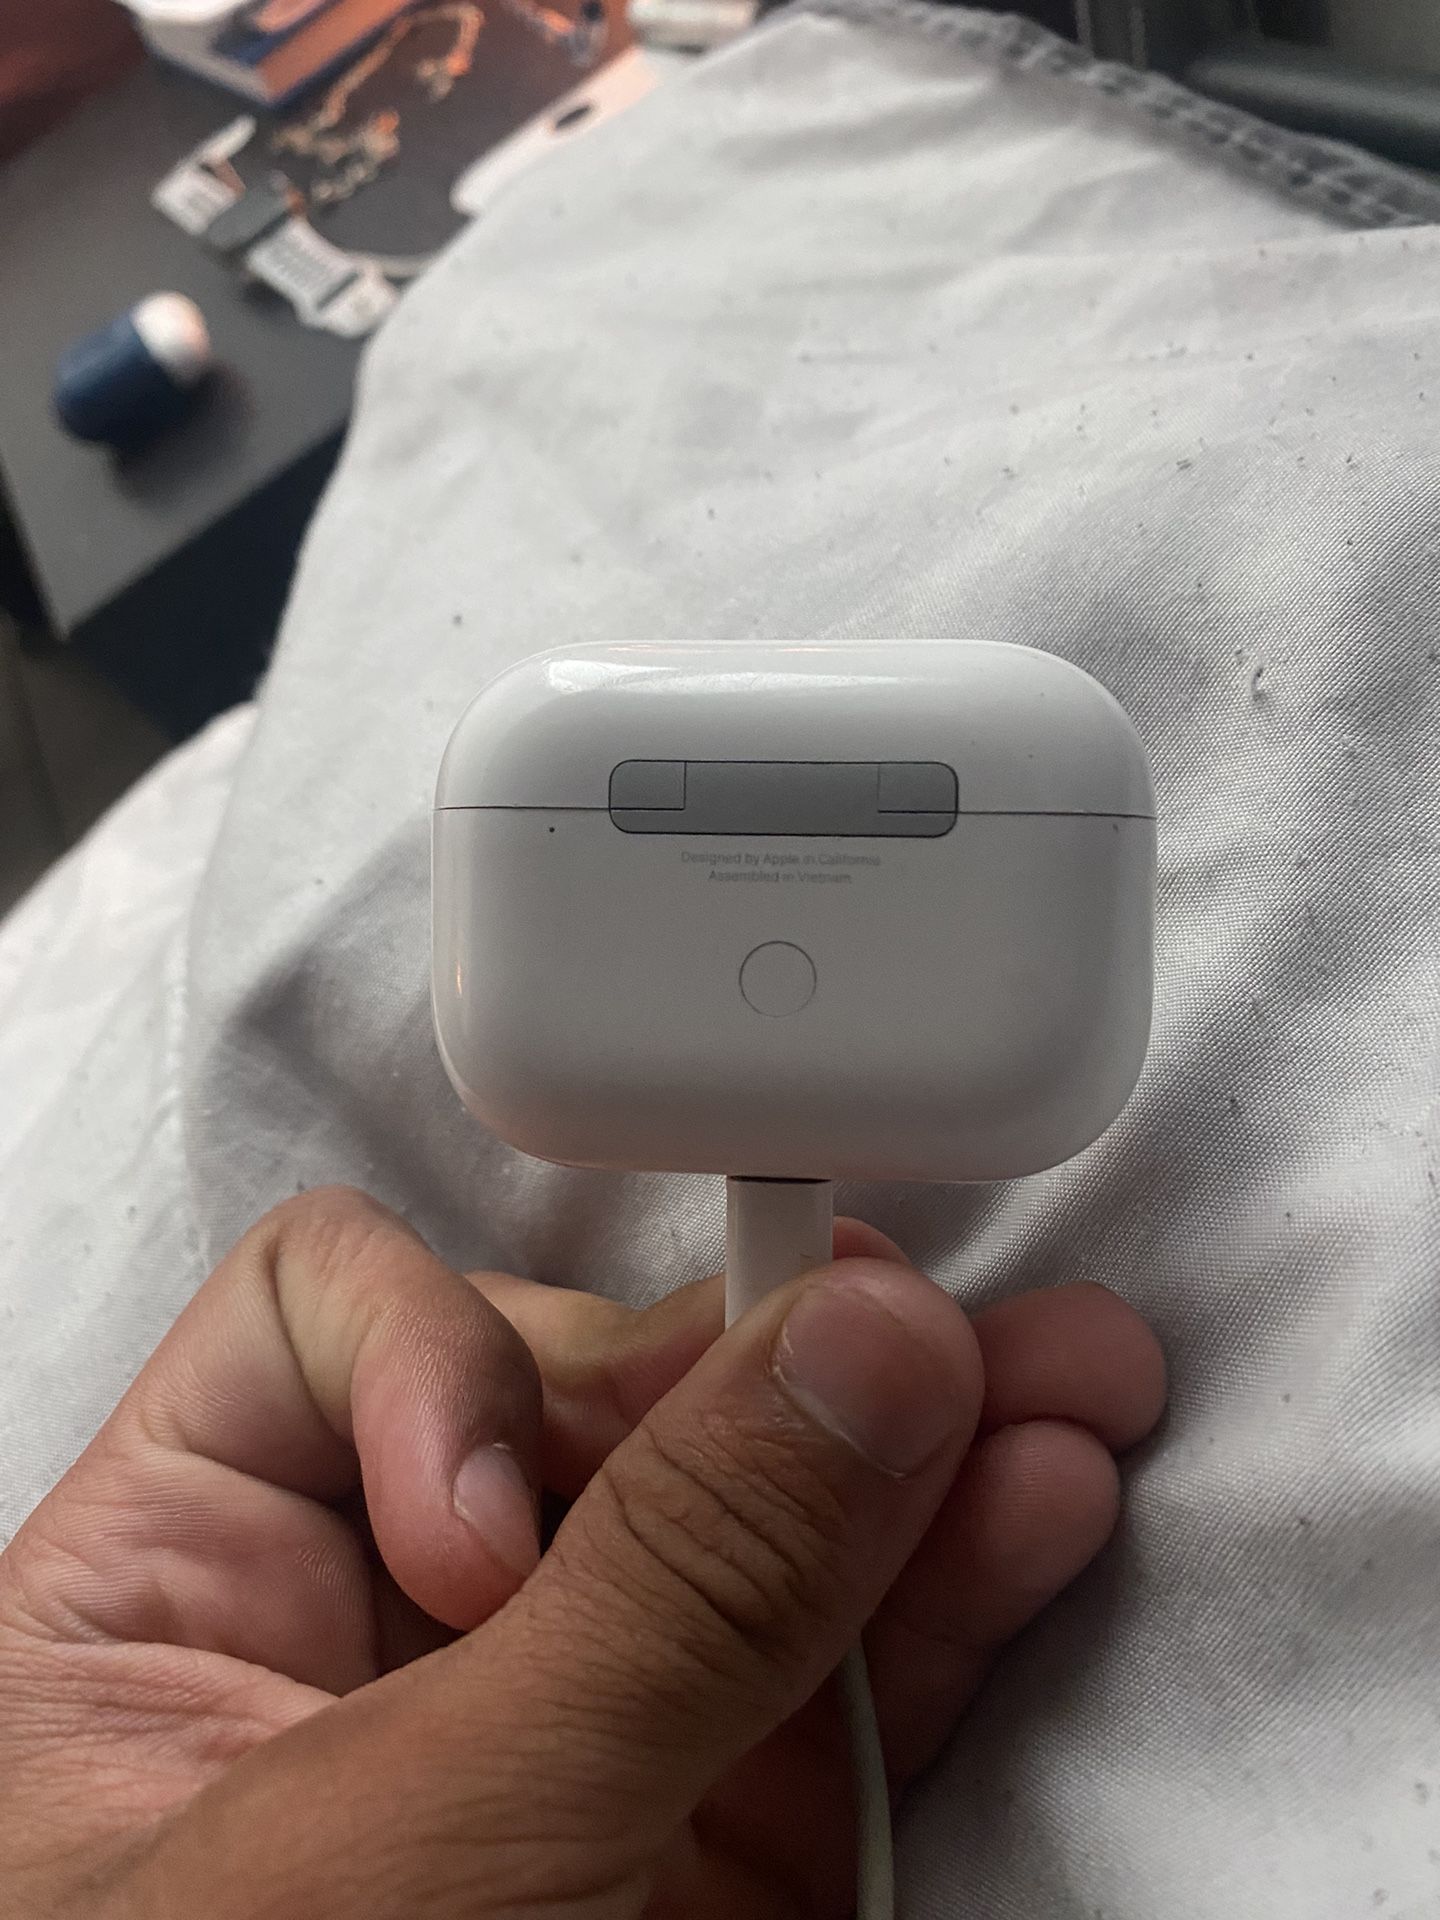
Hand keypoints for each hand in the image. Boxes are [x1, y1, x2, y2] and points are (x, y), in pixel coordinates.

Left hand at [0, 1189, 1163, 1918]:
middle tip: (931, 1328)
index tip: (498, 1525)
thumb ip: (654, 1595)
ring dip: (914, 1451)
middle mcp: (382, 1630)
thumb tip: (851, 1351)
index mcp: (184, 1587)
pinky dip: (951, 1588)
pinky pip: (847, 1664)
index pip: (326, 1324)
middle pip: (591, 1398)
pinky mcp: (712, 1841)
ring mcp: (565, 1731)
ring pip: (753, 1519)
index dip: (444, 1354)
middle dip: (766, 1359)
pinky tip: (1029, 1507)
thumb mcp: (417, 1858)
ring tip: (1057, 1387)